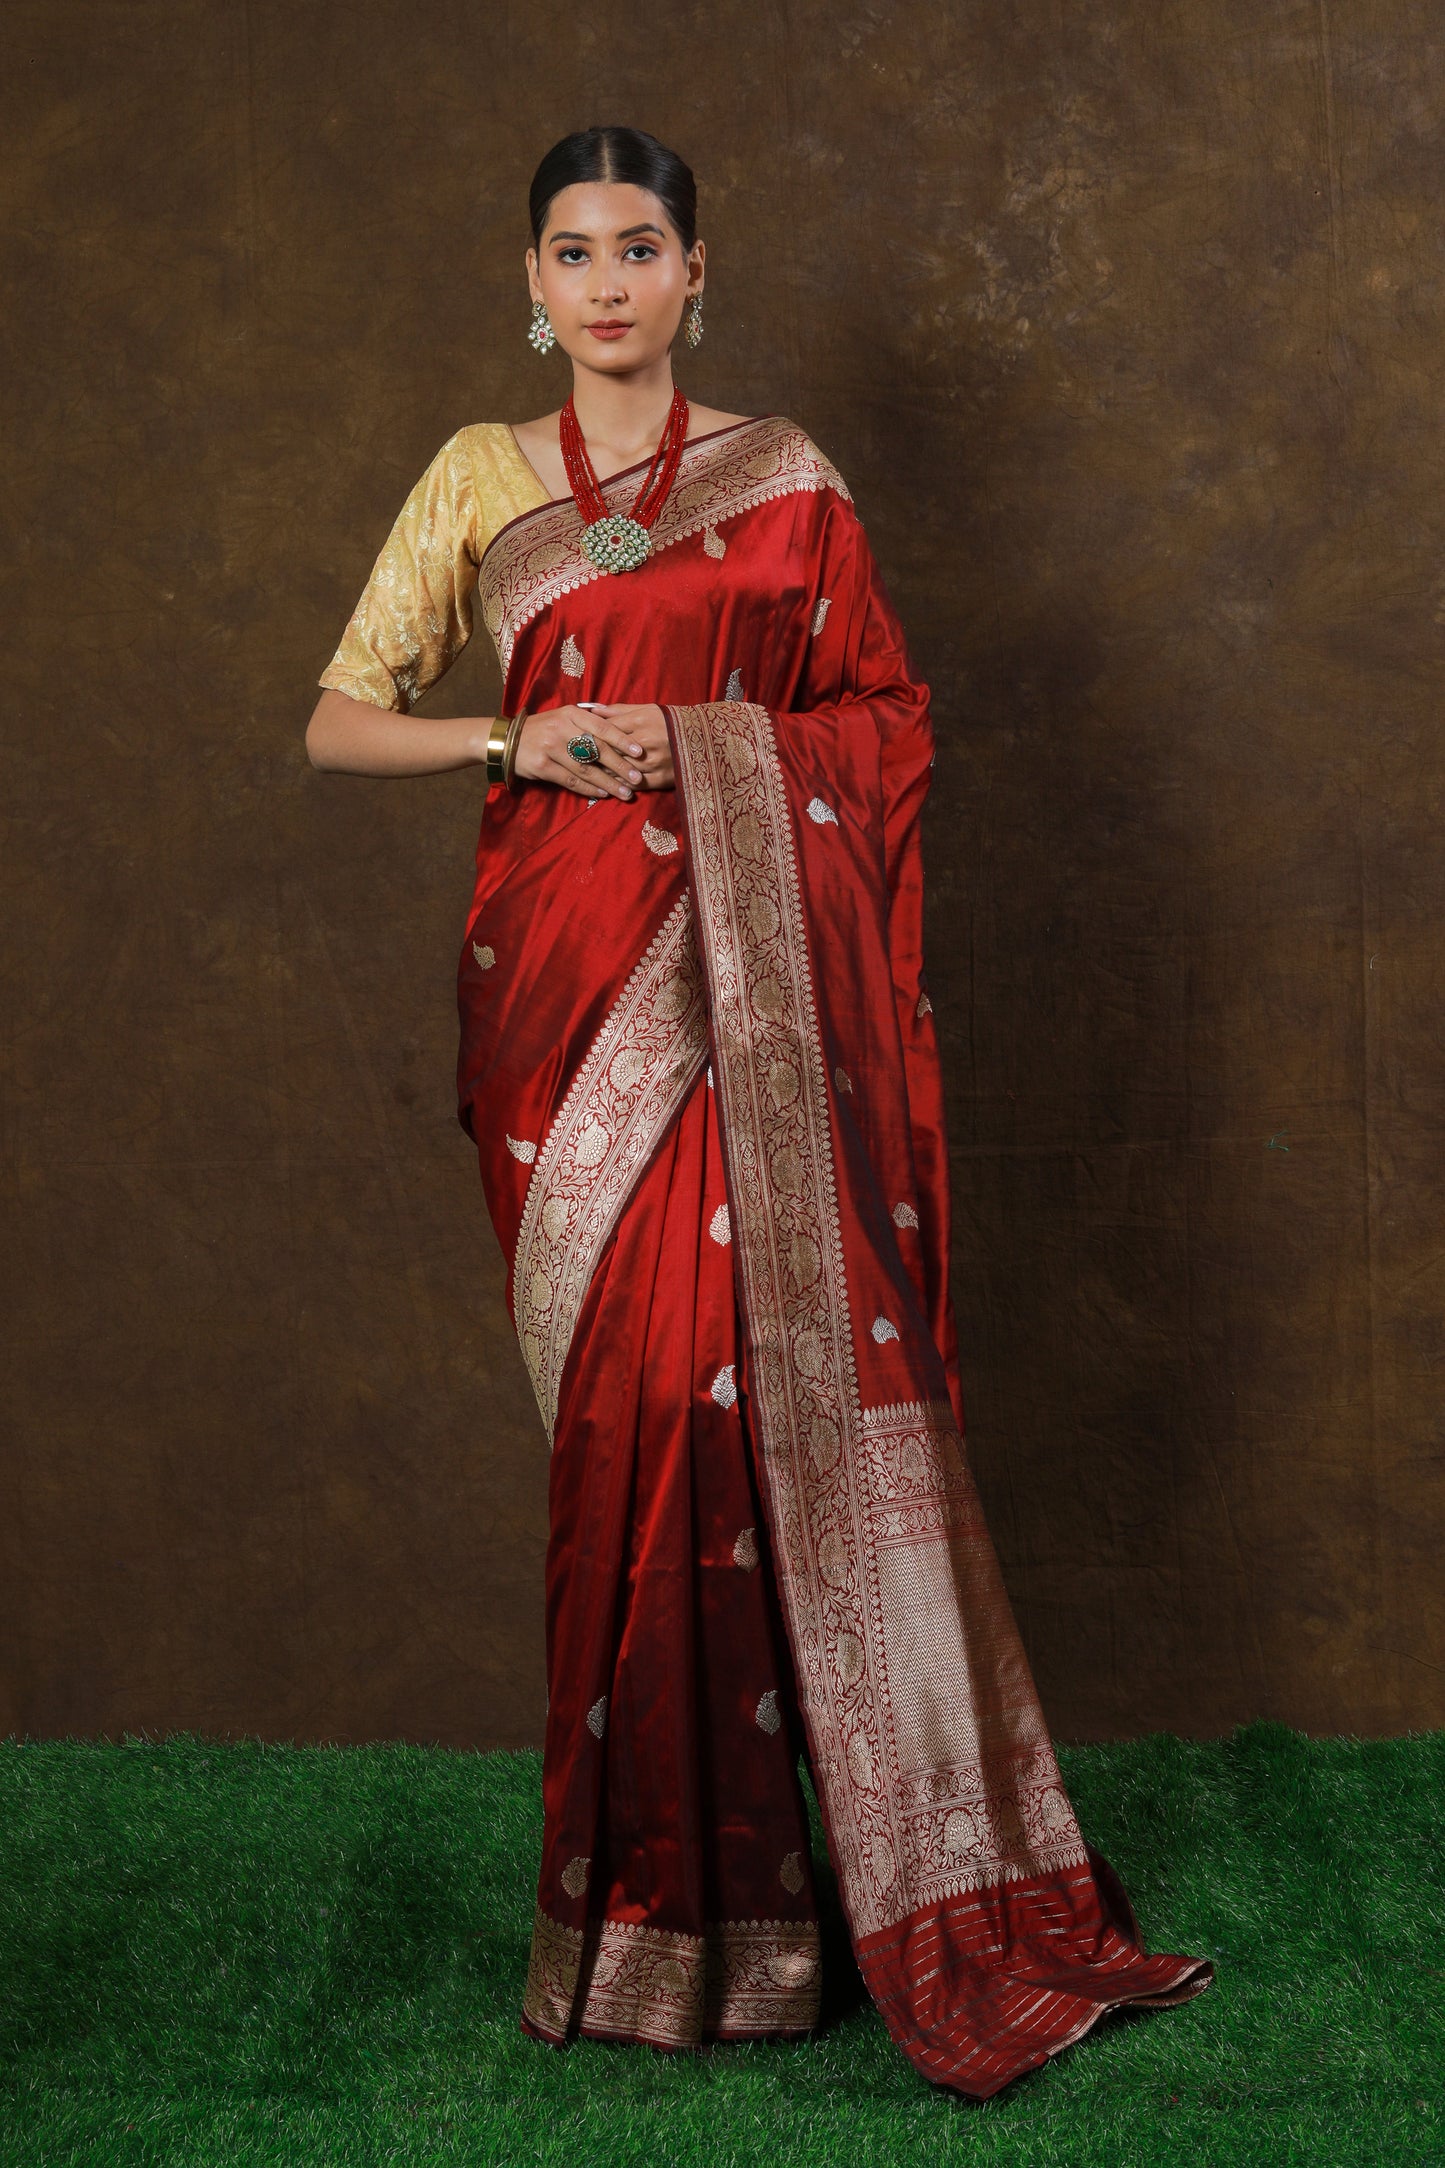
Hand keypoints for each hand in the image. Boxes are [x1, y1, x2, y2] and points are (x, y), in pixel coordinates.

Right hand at [509, 703, 672, 798]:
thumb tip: (622, 734)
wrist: (508, 740)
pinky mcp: (543, 766)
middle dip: (620, 766)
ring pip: (586, 768)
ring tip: (625, 792)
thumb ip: (589, 723)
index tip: (639, 753)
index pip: (603, 727)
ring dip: (608, 783)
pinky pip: (571, 780)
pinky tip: (603, 793)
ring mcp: (551, 748)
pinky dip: (589, 788)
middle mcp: (562, 729)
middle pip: (597, 750)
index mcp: (572, 714)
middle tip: (637, 778)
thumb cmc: (544, 728)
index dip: (623, 741)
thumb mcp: (565, 717)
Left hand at [580, 704, 673, 790]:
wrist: (704, 740)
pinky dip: (617, 785)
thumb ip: (618, 710)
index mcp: (641, 720)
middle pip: (609, 750)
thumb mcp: (647, 709)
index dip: (587, 735)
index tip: (573, 739)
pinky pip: (632, 784)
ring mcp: (652, 762)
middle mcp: (645, 741)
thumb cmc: (671, 721)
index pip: (606, 729)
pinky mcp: (659, 779)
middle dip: (589, 755)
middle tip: (571, 758)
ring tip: (584, 772)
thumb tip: (591, 709)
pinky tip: (606, 785)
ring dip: (599, 773)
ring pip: (617, 769)